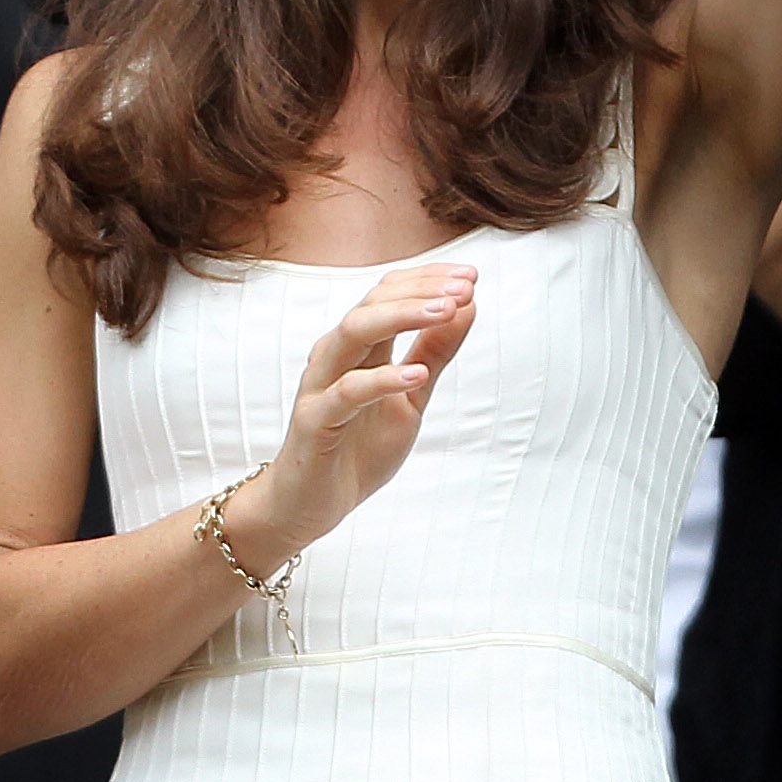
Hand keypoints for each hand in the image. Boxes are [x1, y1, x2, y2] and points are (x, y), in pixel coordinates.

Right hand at [260, 261, 477, 553]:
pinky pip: (345, 392)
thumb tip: (468, 305)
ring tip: (447, 309)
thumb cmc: (357, 448)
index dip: (429, 280)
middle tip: (466, 286)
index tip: (472, 276)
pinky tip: (414, 375)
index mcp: (357, 346)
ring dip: (402, 315)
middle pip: (372, 303)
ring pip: (354, 333)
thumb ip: (434, 353)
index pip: (388, 293)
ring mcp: (320, 385)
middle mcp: (335, 355)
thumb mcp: (411, 398)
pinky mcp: (314, 421)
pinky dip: (381, 379)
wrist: (309, 505)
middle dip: (422, 290)